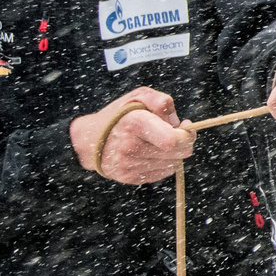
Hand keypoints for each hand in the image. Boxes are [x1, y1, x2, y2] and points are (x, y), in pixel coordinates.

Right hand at [73, 88, 192, 184]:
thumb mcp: (138, 97)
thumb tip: (179, 122)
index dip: (186, 135)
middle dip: (184, 143)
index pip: (172, 140)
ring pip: (173, 164)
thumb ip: (161, 101)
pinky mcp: (130, 178)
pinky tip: (152, 152)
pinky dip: (165, 163)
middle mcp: (131, 147)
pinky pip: (163, 173)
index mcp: (134, 124)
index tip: (186, 127)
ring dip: (174, 153)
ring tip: (159, 142)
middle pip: (177, 153)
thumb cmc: (119, 115)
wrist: (89, 141)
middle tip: (176, 133)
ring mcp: (130, 165)